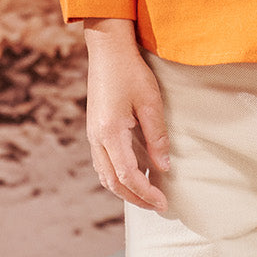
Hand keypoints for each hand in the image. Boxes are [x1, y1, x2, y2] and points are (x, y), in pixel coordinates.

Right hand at [84, 18, 170, 211]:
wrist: (108, 50)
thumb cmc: (131, 72)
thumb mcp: (150, 102)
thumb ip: (157, 137)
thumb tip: (163, 168)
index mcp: (110, 133)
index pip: (127, 176)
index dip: (146, 193)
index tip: (163, 203)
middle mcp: (97, 139)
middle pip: (113, 182)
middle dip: (135, 198)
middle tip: (158, 206)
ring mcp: (92, 135)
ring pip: (105, 175)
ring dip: (125, 189)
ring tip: (148, 194)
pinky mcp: (94, 130)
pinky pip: (103, 163)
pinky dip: (117, 176)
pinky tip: (134, 174)